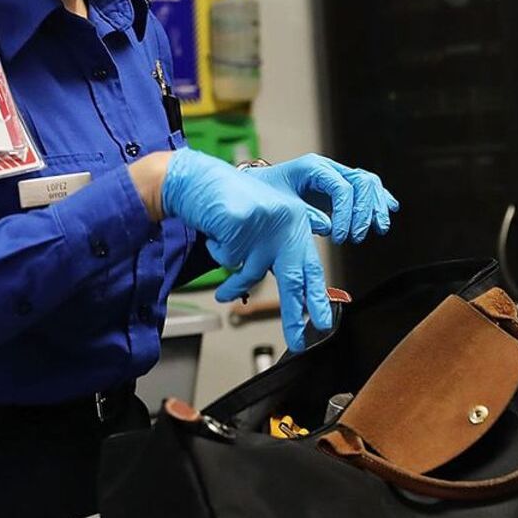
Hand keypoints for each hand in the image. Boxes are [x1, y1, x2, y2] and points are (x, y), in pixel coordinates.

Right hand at [161, 148, 332, 350]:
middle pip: (293, 278)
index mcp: (295, 223)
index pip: (310, 266)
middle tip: (299, 339)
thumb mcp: (257, 230)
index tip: (320, 322)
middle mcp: (285, 222)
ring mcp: (265, 222)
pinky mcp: (241, 223)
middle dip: (295, 314)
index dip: (314, 297)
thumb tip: (287, 290)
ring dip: (232, 286)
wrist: (197, 179)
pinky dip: (218, 251)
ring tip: (222, 295)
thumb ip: (270, 255)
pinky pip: (227, 259)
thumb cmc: (227, 203)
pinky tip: (215, 235)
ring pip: (250, 273)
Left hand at [244, 154, 399, 243]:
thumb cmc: (264, 197)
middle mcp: (329, 168)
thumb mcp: (278, 206)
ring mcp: (337, 175)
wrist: (257, 189)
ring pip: (369, 184)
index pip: (342, 187)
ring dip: (376, 207)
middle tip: (355, 239)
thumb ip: (302, 215)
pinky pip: (368, 188)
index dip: (345, 214)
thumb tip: (327, 227)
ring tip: (378, 230)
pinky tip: (391, 209)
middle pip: (362, 183)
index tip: (339, 238)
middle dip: (363, 213)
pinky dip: (381, 198)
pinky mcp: (342, 186)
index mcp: (313, 167)